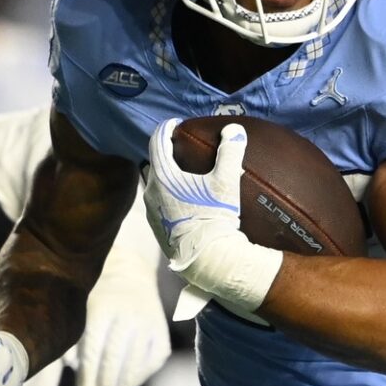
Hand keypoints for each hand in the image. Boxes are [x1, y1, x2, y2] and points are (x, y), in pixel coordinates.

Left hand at [73, 282, 170, 385]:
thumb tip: (72, 367)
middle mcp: (126, 316)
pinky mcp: (162, 331)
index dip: (88, 377)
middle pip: (114, 358)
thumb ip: (76, 339)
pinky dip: (142, 376)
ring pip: (135, 362)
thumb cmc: (100, 297)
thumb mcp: (83, 310)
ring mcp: (147, 323)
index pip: (93, 350)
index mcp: (100, 309)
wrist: (132, 272)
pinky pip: (153, 360)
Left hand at [141, 119, 280, 319]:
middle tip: (182, 150)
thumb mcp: (227, 182)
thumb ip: (230, 152)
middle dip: (165, 154)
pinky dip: (167, 197)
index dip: (167, 128)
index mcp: (162, 176)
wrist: (209, 260)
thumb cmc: (216, 218)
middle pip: (153, 163)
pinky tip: (184, 202)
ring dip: (165, 177)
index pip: (157, 140)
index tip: (177, 125)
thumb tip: (234, 129)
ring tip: (183, 176)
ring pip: (154, 185)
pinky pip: (158, 204)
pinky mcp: (156, 229)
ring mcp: (151, 212)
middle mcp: (150, 192)